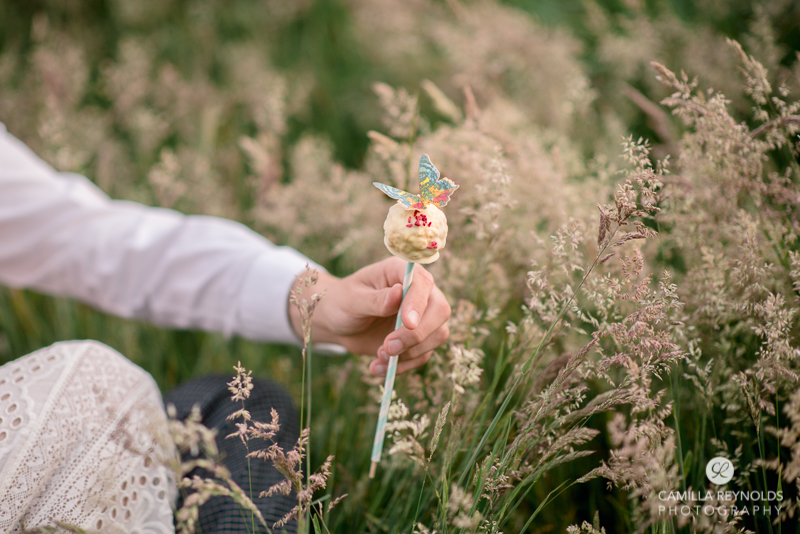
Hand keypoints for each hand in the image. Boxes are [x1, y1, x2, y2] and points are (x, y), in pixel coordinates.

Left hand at [288, 257, 450, 376]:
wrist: (338, 323)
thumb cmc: (342, 302)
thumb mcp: (352, 299)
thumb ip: (375, 299)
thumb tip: (398, 292)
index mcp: (401, 271)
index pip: (423, 283)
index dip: (418, 303)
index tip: (407, 323)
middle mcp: (418, 292)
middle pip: (440, 311)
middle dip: (417, 334)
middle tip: (388, 347)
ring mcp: (422, 316)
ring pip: (437, 335)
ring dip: (410, 353)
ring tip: (379, 357)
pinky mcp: (418, 338)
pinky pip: (423, 355)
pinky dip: (403, 365)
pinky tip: (378, 367)